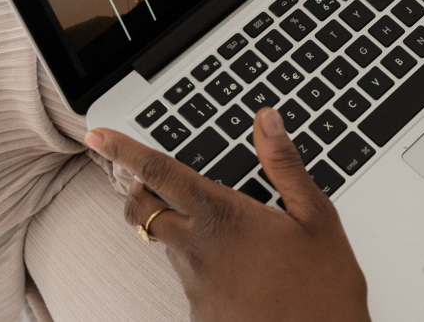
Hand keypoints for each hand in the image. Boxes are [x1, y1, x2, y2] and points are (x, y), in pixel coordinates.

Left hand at [85, 109, 369, 321]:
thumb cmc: (324, 283)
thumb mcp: (315, 214)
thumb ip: (283, 163)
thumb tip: (267, 120)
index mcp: (223, 216)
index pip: (159, 173)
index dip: (124, 149)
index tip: (98, 135)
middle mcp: (198, 250)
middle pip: (142, 212)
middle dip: (139, 191)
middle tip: (154, 181)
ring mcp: (194, 285)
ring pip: (167, 246)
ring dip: (179, 229)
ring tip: (229, 231)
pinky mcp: (199, 312)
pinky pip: (190, 279)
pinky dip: (205, 266)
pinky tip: (243, 270)